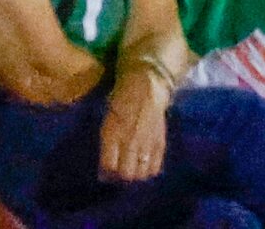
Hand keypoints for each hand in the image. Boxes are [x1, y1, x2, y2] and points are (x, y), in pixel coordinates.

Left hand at [97, 59, 171, 181]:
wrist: (145, 85)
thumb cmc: (121, 100)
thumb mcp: (107, 119)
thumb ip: (106, 144)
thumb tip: (104, 169)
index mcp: (112, 133)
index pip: (108, 166)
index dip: (106, 174)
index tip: (105, 173)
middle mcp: (130, 141)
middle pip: (126, 174)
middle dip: (120, 178)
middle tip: (119, 173)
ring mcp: (146, 142)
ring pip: (141, 174)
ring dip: (135, 176)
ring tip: (132, 171)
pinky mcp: (160, 142)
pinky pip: (156, 167)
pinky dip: (149, 171)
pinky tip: (145, 166)